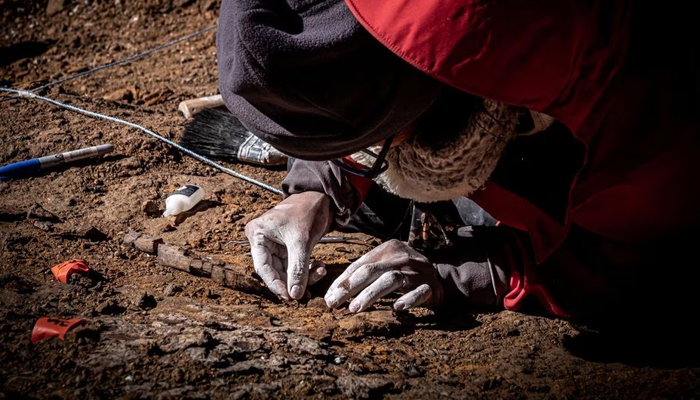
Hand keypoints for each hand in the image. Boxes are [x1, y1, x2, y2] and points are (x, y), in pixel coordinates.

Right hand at [245, 191, 333, 299]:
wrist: (322, 197)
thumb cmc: (307, 210)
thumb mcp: (301, 241)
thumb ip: (298, 269)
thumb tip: (295, 295)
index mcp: (257, 234)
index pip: (263, 267)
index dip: (276, 284)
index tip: (289, 297)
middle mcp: (263, 240)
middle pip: (275, 271)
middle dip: (293, 281)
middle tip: (308, 292)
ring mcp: (275, 244)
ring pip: (287, 270)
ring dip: (304, 276)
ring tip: (321, 273)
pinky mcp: (288, 247)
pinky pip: (295, 265)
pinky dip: (307, 270)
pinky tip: (320, 269)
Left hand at [324, 239, 442, 312]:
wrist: (440, 276)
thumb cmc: (405, 272)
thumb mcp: (386, 264)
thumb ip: (365, 272)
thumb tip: (336, 291)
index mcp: (389, 248)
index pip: (361, 264)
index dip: (344, 281)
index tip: (330, 296)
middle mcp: (402, 257)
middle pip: (372, 270)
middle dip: (350, 287)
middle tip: (335, 303)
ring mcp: (417, 271)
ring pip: (391, 280)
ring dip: (371, 294)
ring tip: (355, 308)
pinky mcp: (430, 286)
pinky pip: (419, 293)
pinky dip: (408, 299)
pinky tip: (397, 307)